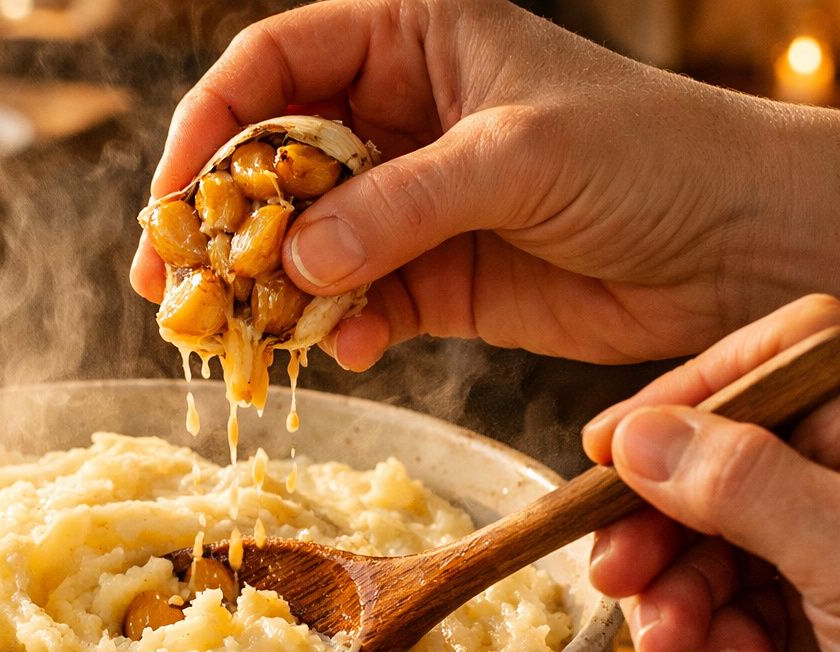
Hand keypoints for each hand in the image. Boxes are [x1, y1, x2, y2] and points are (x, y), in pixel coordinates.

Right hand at [131, 0, 839, 369]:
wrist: (744, 247)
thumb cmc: (653, 155)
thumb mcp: (517, 157)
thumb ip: (401, 205)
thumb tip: (294, 259)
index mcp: (412, 40)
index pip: (275, 65)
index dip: (211, 125)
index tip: (173, 196)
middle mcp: (399, 117)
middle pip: (270, 163)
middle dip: (219, 223)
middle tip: (172, 284)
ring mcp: (411, 203)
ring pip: (302, 243)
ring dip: (267, 289)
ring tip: (236, 332)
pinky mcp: (434, 279)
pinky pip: (355, 304)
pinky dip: (337, 329)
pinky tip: (344, 347)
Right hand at [583, 295, 839, 651]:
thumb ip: (743, 486)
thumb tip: (643, 436)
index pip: (767, 364)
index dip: (680, 399)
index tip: (606, 451)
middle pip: (719, 464)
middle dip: (660, 528)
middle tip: (614, 573)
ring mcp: (834, 546)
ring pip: (716, 542)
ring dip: (680, 599)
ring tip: (676, 646)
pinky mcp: (821, 613)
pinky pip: (739, 605)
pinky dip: (722, 640)